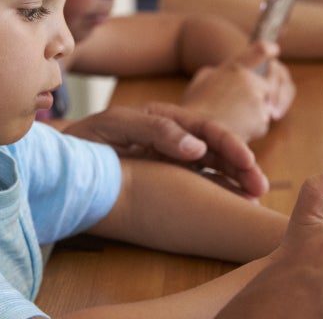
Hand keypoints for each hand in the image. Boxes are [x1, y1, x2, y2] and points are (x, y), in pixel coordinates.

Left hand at [60, 102, 269, 197]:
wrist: (62, 163)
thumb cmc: (86, 139)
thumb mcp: (116, 126)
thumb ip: (155, 131)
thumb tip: (198, 148)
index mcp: (164, 119)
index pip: (206, 128)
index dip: (229, 144)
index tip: (247, 164)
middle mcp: (173, 138)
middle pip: (216, 148)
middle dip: (241, 165)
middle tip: (260, 187)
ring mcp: (171, 159)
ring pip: (212, 167)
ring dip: (235, 180)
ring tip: (254, 197)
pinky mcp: (166, 178)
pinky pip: (197, 182)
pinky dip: (218, 191)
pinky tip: (233, 203)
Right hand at [181, 41, 294, 141]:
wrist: (192, 133)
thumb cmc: (194, 109)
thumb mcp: (201, 82)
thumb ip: (217, 74)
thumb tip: (222, 73)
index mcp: (233, 68)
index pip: (258, 51)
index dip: (266, 50)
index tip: (273, 49)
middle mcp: (248, 79)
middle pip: (267, 86)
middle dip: (260, 97)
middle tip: (239, 111)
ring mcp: (256, 98)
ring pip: (265, 107)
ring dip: (254, 115)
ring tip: (232, 121)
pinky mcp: (261, 119)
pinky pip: (263, 124)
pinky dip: (253, 130)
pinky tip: (235, 131)